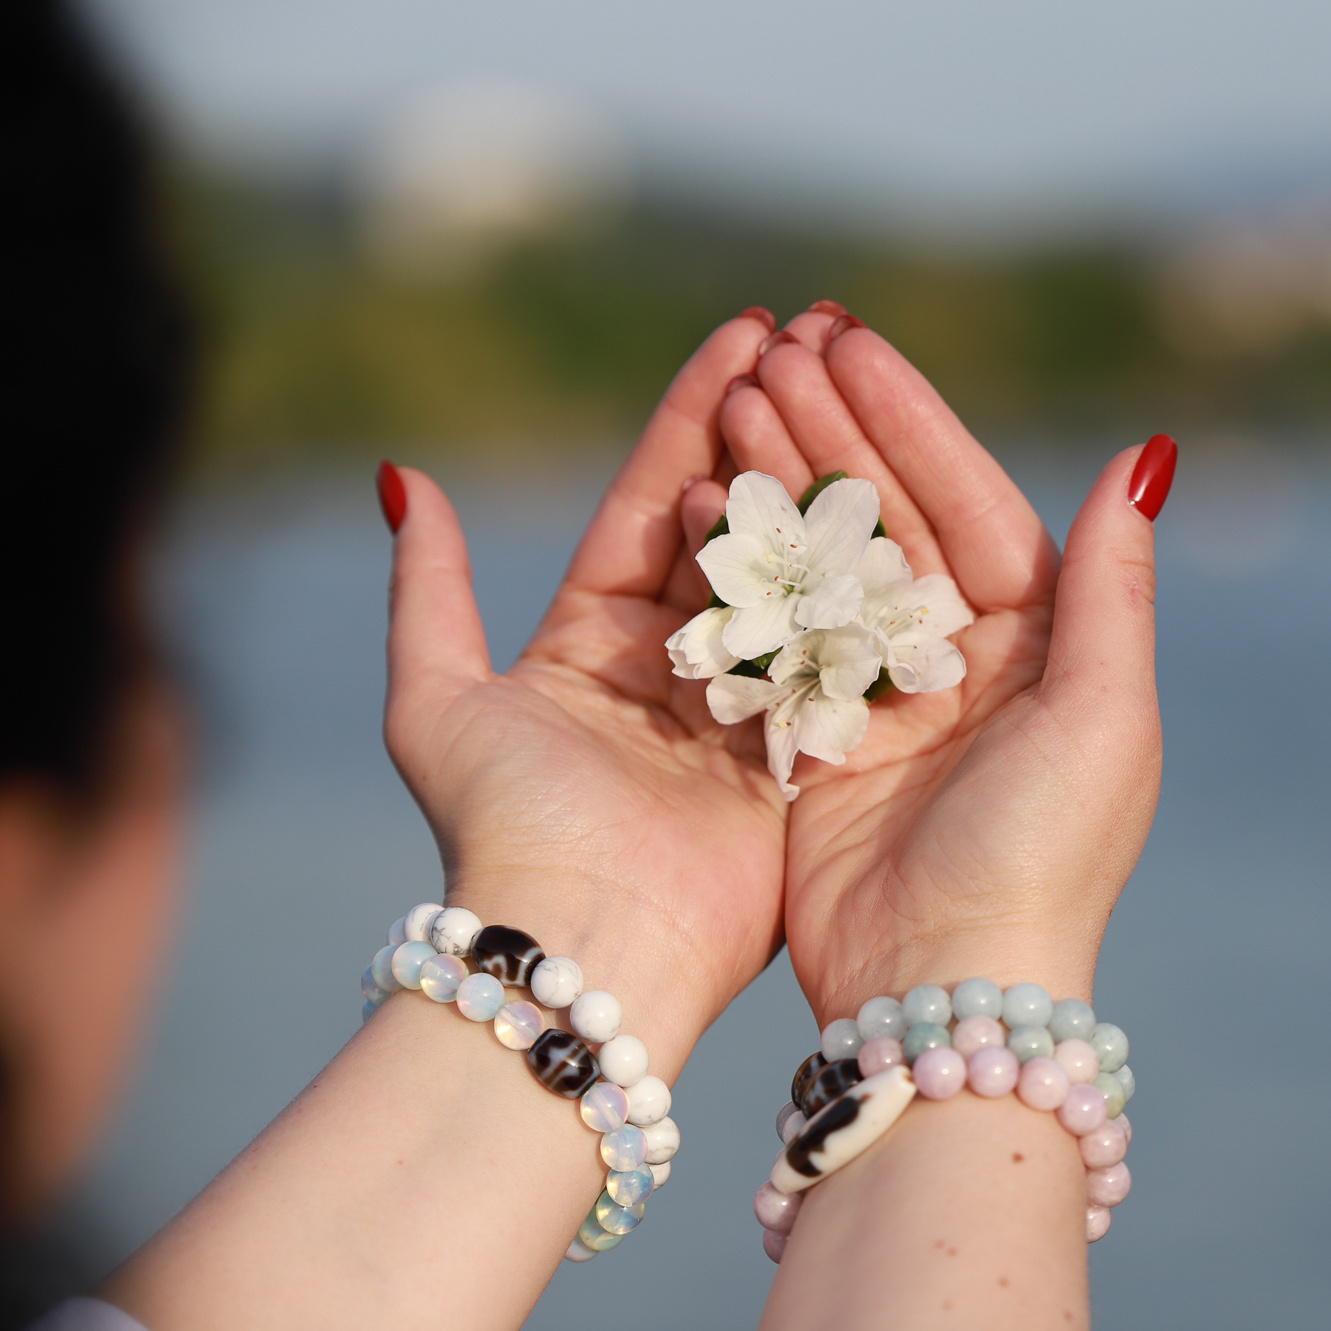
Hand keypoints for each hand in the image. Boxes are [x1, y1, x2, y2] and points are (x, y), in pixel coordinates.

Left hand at [380, 312, 789, 1069]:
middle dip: (764, 436)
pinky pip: (831, 646)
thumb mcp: (435, 699)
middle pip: (723, 528)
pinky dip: (858, 581)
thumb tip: (403, 474)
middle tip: (815, 343)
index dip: (690, 418)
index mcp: (588, 640)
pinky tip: (897, 500)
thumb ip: (426, 588)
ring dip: (816, 490)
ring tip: (858, 399)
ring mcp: (741, 704)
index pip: (646, 502)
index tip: (742, 334)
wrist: (586, 946)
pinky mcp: (799, 750)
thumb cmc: (503, 826)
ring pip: (785, 576)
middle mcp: (671, 665)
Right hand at [717, 312, 1167, 1020]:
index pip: (965, 499)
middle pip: (886, 517)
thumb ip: (1112, 589)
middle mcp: (952, 655)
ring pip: (822, 560)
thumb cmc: (1039, 856)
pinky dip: (741, 568)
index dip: (907, 418)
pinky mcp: (811, 731)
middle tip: (771, 349)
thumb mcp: (1100, 718)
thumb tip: (1144, 457)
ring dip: (781, 481)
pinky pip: (773, 627)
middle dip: (831, 429)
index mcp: (1031, 639)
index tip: (845, 342)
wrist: (940, 987)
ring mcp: (875, 691)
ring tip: (730, 401)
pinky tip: (701, 503)